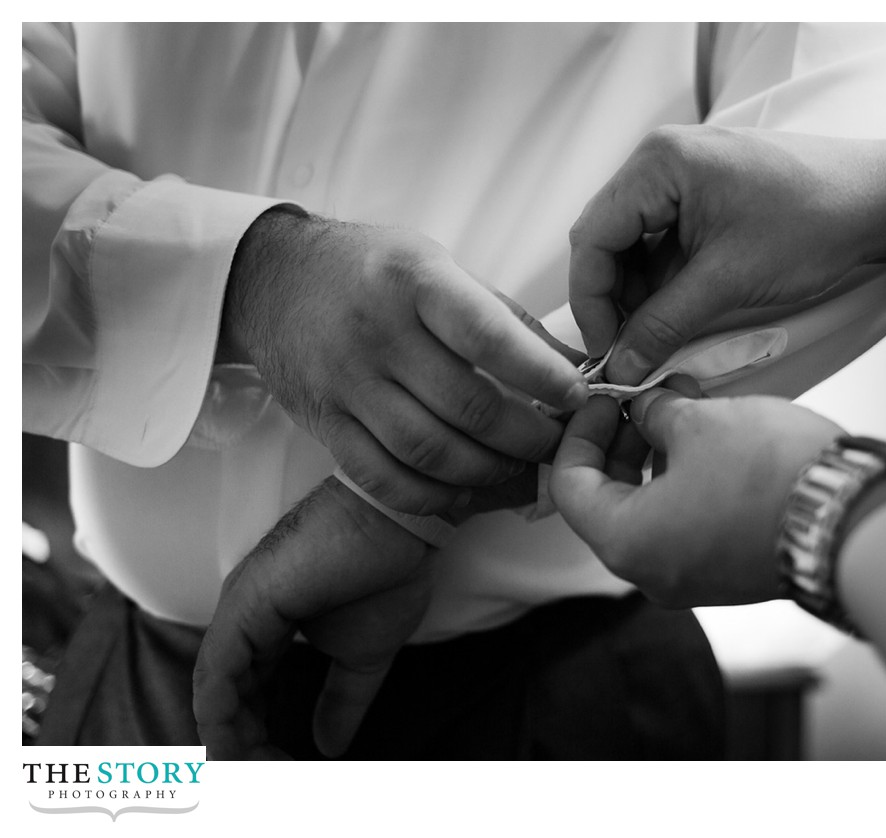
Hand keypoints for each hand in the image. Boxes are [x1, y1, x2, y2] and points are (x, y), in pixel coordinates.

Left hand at [192, 478, 428, 758]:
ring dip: (232, 741)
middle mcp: (241, 620)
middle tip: (269, 780)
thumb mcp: (364, 655)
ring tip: (255, 774)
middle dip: (243, 748)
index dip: (259, 737)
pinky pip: (218, 675)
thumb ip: (341, 700)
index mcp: (264, 627)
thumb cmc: (385, 570)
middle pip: (224, 700)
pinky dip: (225, 717)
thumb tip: (330, 746)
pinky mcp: (244, 606)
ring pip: (214, 693)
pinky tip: (239, 745)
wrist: (399, 523)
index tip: (283, 769)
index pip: (245, 694)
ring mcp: (238, 611)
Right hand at [221, 209, 588, 513]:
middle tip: (558, 444)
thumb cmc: (372, 269)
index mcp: (413, 281)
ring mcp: (345, 382)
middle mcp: (376, 332)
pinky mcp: (324, 421)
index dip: (541, 375)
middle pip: (465, 406)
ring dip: (487, 471)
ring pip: (428, 451)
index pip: (488, 337)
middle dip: (527, 437)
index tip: (578, 397)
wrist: (271, 278)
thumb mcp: (439, 265)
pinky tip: (465, 489)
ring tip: (519, 467)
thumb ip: (505, 318)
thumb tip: (577, 366)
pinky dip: (432, 494)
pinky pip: (382, 477)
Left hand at [549, 384, 841, 606]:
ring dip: (659, 457)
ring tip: (686, 409)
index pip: (569, 486)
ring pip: (652, 511)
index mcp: (627, 542)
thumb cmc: (770, 477)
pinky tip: (714, 441)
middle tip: (643, 398)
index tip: (602, 399)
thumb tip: (645, 408)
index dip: (579, 433)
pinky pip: (689, 525)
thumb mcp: (700, 424)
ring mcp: (693, 578)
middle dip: (623, 442)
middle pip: (610, 501)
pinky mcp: (729, 572)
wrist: (849, 518)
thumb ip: (656, 413)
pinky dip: (688, 482)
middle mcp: (652, 572)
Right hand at [567, 126, 885, 383]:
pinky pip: (666, 239)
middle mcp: (662, 158)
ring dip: (641, 293)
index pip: (592, 237)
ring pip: (636, 244)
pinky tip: (679, 315)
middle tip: (626, 352)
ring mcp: (684, 172)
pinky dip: (667, 280)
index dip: (591, 301)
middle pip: (608, 238)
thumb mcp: (728, 282)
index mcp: (659, 163)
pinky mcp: (706, 191)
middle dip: (614, 299)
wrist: (881, 199)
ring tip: (657, 339)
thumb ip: (663, 324)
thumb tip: (620, 365)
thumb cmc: (814, 223)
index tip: (604, 351)